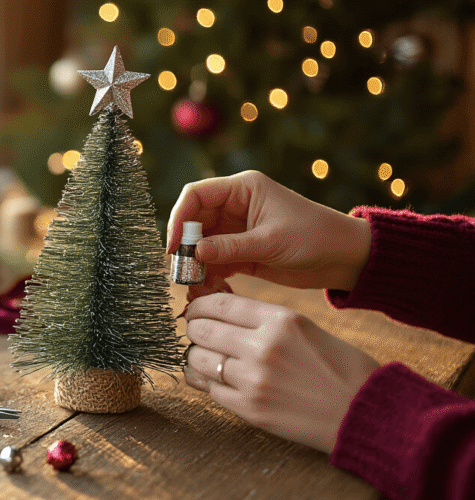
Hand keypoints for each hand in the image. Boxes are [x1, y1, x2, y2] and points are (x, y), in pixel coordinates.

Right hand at [167, 170, 371, 298]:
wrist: (345, 258)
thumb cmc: (315, 237)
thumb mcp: (271, 242)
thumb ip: (230, 247)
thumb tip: (193, 251)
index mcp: (243, 189)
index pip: (196, 195)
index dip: (179, 218)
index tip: (173, 245)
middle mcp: (235, 206)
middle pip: (194, 222)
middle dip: (185, 246)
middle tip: (181, 271)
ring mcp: (237, 230)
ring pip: (201, 245)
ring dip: (195, 264)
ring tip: (194, 286)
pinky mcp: (241, 253)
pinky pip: (214, 262)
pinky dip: (208, 275)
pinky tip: (209, 290)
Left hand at [182, 292, 380, 453]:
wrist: (366, 413)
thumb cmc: (341, 369)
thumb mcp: (305, 329)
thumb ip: (264, 321)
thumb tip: (221, 312)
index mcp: (280, 320)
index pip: (219, 304)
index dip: (199, 305)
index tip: (195, 310)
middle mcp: (262, 347)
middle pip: (201, 330)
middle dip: (194, 330)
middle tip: (196, 333)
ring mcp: (254, 380)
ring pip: (198, 360)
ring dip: (197, 358)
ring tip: (208, 358)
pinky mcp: (250, 409)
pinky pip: (210, 390)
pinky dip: (207, 383)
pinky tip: (216, 380)